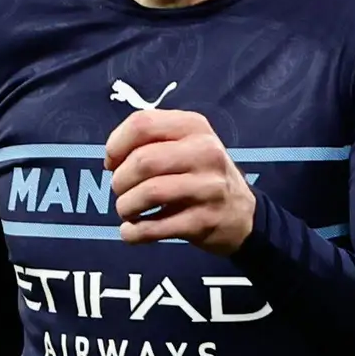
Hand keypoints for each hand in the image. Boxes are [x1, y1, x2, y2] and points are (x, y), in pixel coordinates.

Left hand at [105, 106, 255, 257]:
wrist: (242, 214)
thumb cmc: (202, 174)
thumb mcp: (186, 144)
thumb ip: (150, 142)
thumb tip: (112, 160)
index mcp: (194, 126)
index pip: (142, 124)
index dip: (116, 145)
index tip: (112, 163)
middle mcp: (205, 152)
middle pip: (143, 161)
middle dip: (120, 180)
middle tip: (121, 191)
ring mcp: (208, 187)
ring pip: (148, 192)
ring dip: (125, 206)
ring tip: (127, 210)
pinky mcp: (204, 221)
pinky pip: (155, 227)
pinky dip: (134, 232)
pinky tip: (131, 231)